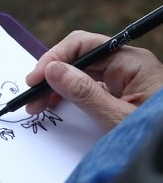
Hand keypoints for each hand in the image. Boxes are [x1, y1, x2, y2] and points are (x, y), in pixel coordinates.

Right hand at [25, 30, 162, 130]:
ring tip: (37, 103)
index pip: (83, 45)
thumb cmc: (155, 137)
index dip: (55, 58)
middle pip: (77, 57)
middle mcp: (125, 65)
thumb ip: (85, 93)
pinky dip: (67, 94)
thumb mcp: (118, 118)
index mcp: (130, 61)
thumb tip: (52, 70)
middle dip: (51, 74)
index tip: (36, 78)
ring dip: (55, 85)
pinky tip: (53, 103)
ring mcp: (121, 79)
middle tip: (32, 96)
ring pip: (78, 72)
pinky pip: (86, 86)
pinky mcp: (117, 94)